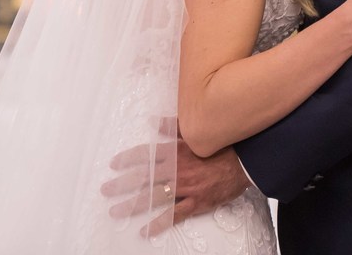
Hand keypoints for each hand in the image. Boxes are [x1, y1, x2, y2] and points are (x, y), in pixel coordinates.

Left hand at [103, 135, 249, 236]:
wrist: (245, 162)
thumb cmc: (221, 145)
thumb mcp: (196, 132)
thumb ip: (173, 126)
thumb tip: (153, 121)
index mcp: (176, 150)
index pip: (146, 155)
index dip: (128, 159)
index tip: (114, 164)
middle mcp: (178, 170)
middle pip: (144, 178)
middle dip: (122, 184)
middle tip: (106, 190)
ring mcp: (186, 188)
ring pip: (154, 198)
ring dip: (133, 205)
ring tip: (116, 211)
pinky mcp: (196, 203)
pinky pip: (174, 216)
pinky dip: (159, 224)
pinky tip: (145, 230)